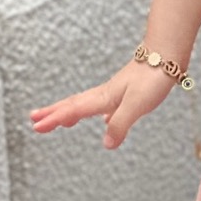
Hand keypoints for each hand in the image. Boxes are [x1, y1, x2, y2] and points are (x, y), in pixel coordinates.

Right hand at [29, 61, 173, 150]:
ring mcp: (115, 92)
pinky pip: (103, 105)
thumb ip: (120, 124)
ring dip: (69, 111)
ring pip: (86, 103)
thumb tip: (106, 145)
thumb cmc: (152, 78)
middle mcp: (105, 94)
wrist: (167, 56)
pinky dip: (95, 112)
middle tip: (34, 120)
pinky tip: (104, 119)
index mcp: (104, 98)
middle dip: (53, 113)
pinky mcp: (127, 91)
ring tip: (58, 120)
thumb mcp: (136, 105)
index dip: (54, 119)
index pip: (74, 110)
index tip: (36, 128)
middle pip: (73, 104)